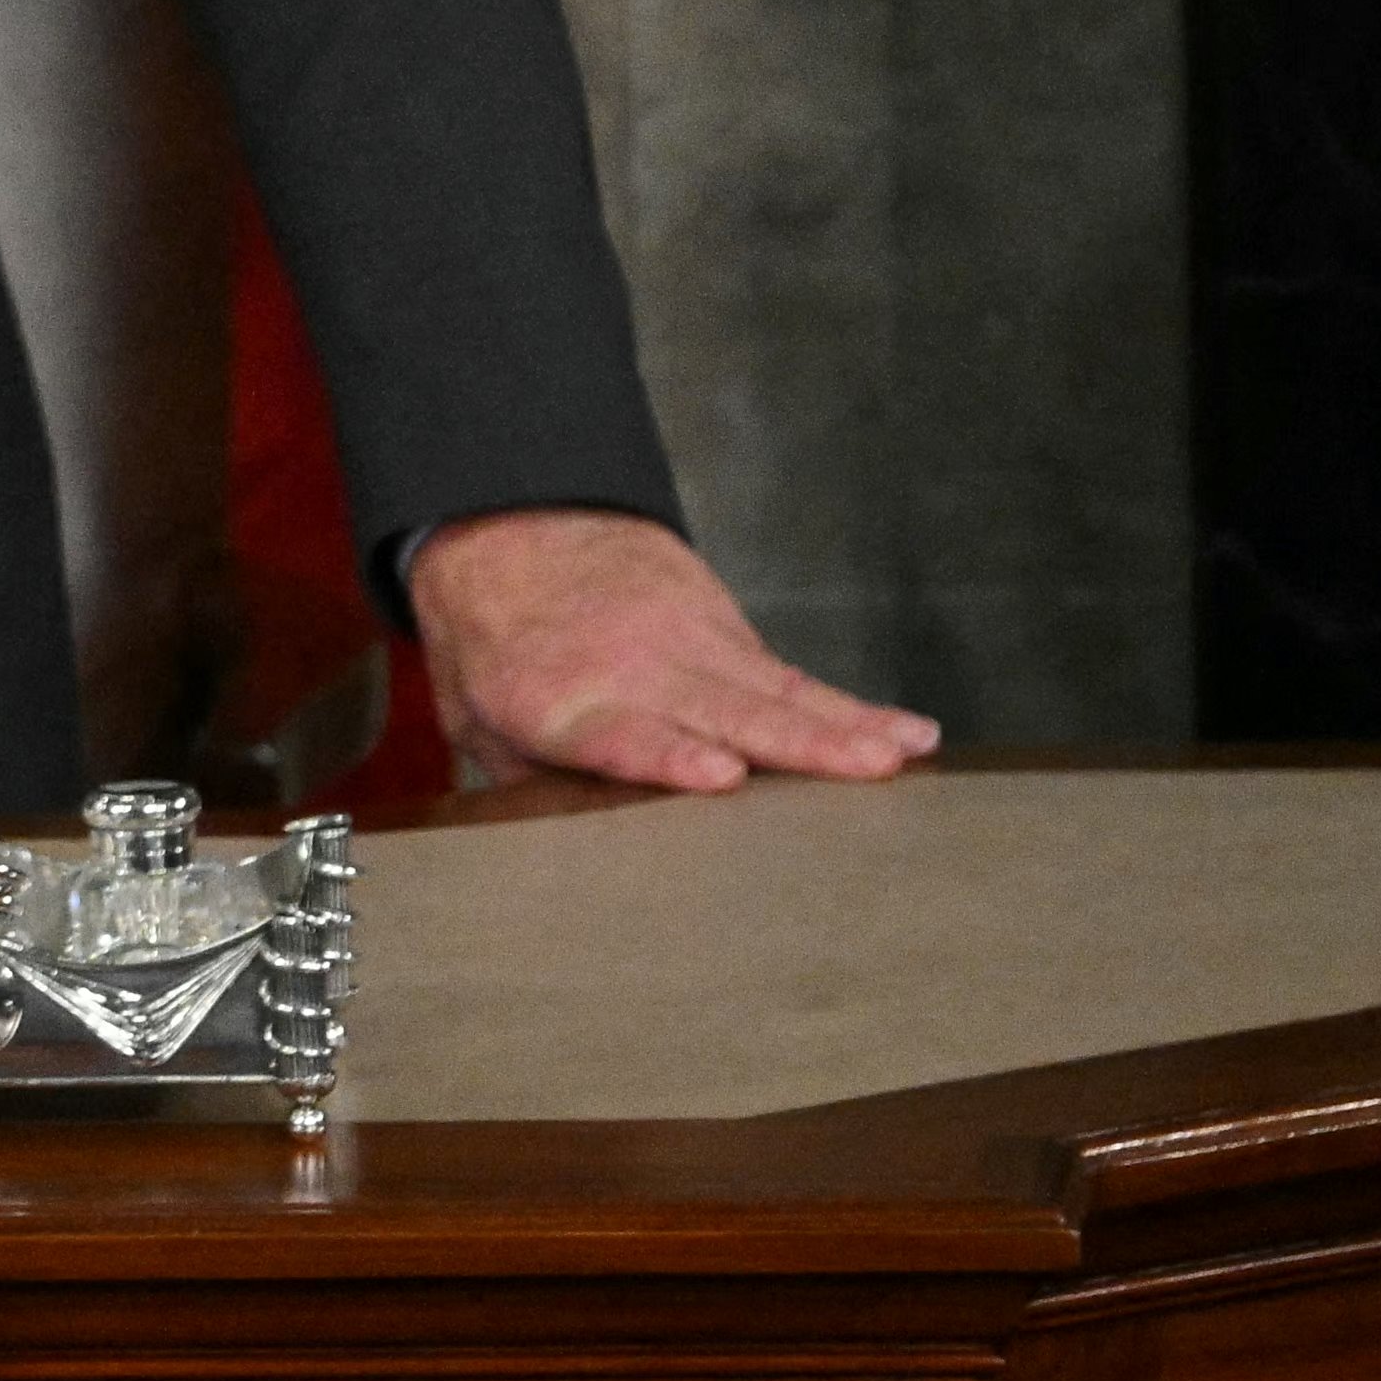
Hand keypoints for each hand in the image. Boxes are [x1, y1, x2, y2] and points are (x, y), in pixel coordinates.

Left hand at [401, 507, 935, 795]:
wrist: (509, 529)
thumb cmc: (493, 647)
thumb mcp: (475, 718)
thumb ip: (524, 782)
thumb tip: (570, 852)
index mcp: (555, 701)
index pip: (622, 733)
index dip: (671, 754)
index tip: (720, 774)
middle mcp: (631, 667)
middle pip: (724, 708)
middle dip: (797, 741)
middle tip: (864, 768)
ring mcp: (684, 640)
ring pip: (775, 689)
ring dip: (846, 722)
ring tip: (903, 752)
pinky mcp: (722, 625)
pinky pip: (788, 674)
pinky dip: (849, 703)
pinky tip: (904, 730)